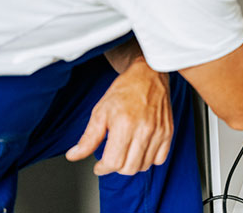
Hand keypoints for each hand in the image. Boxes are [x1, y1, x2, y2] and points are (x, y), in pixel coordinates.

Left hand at [65, 57, 173, 175]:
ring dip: (132, 164)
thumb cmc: (124, 91)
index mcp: (125, 124)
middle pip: (129, 168)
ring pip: (144, 165)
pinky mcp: (168, 131)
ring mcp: (159, 131)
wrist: (149, 75)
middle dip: (116, 167)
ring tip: (126, 152)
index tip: (99, 165)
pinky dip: (149, 159)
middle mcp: (144, 129)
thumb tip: (74, 155)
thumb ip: (88, 138)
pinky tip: (141, 149)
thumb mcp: (100, 112)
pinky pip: (160, 159)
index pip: (114, 162)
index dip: (102, 168)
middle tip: (112, 157)